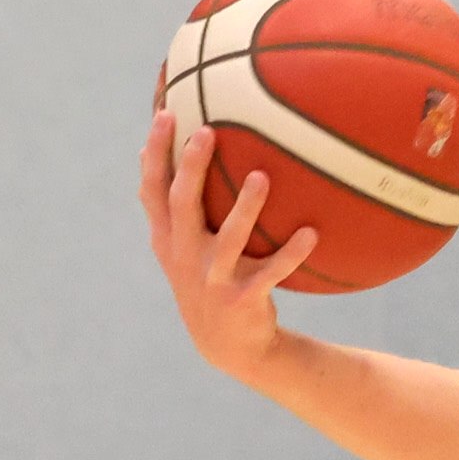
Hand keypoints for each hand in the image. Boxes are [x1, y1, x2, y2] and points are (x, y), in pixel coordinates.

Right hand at [143, 112, 314, 379]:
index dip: (156, 153)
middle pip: (183, 205)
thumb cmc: (207, 280)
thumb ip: (168, 207)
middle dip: (192, 168)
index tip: (165, 113)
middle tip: (207, 131)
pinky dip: (292, 253)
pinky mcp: (243, 299)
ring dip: (246, 208)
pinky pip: (272, 272)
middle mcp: (184, 256)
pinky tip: (313, 233)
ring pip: (228, 239)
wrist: (228, 346)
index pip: (153, 189)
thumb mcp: (179, 247)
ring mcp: (212, 279)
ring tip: (262, 177)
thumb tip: (144, 151)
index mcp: (168, 239)